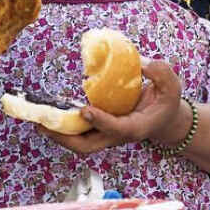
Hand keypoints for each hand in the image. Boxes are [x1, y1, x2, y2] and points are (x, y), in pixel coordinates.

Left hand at [37, 59, 193, 155]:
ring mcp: (105, 135)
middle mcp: (117, 136)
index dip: (101, 121)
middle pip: (88, 146)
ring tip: (38, 121)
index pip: (117, 129)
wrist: (164, 120)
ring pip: (78, 143)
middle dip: (65, 138)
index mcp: (136, 127)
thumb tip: (140, 63)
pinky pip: (77, 133)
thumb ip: (160, 72)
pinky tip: (47, 114)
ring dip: (58, 135)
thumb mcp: (172, 85)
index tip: (86, 109)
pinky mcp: (98, 130)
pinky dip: (61, 127)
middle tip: (45, 125)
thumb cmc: (166, 102)